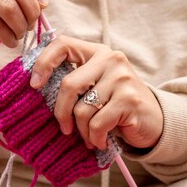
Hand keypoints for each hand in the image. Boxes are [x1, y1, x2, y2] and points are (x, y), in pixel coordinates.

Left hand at [31, 35, 163, 150]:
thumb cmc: (115, 106)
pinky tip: (100, 141)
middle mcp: (111, 59)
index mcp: (97, 52)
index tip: (34, 85)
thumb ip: (74, 82)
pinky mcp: (129, 99)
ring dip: (82, 131)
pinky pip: (98, 123)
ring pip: (82, 109)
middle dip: (61, 113)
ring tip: (89, 137)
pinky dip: (95, 137)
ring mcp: (122, 78)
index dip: (44, 63)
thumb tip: (36, 89)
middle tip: (64, 129)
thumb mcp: (95, 87)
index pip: (63, 44)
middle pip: (69, 85)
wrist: (152, 121)